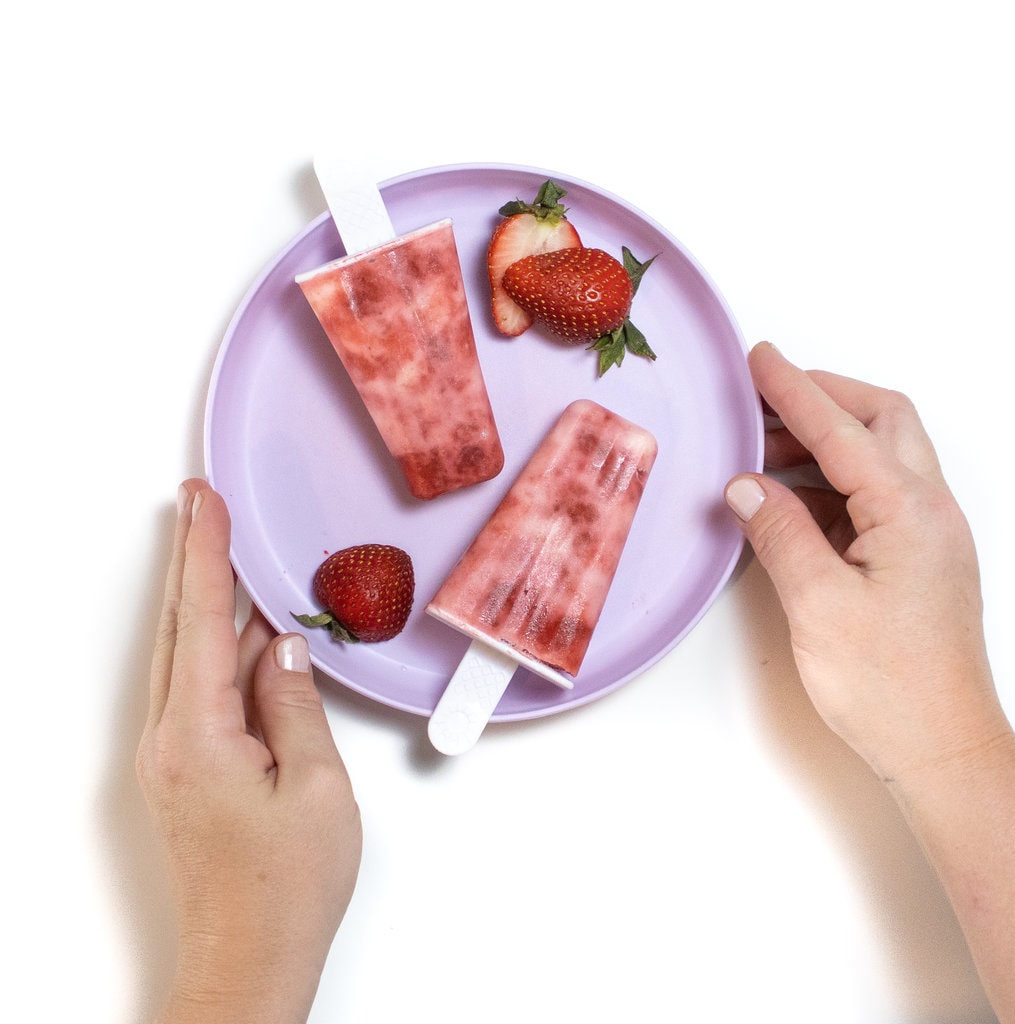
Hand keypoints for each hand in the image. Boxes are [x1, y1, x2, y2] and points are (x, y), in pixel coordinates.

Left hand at [137, 479, 361, 1023]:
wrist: (248, 960)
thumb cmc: (288, 885)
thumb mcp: (316, 786)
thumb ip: (295, 705)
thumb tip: (285, 647)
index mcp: (199, 737)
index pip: (202, 623)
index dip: (206, 555)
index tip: (206, 503)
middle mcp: (168, 741)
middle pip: (178, 628)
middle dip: (191, 558)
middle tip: (198, 501)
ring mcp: (169, 757)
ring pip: (184, 657)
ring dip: (202, 601)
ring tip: (219, 548)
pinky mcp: (182, 770)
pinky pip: (197, 690)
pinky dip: (216, 648)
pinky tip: (242, 632)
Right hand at [724, 342, 1008, 782]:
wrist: (942, 747)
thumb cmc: (890, 688)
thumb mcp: (817, 604)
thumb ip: (780, 532)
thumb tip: (747, 485)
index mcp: (908, 512)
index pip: (840, 429)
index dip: (792, 390)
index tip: (758, 358)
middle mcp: (929, 512)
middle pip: (883, 420)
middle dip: (824, 396)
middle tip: (766, 395)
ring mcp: (929, 534)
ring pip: (882, 455)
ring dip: (826, 441)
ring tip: (765, 452)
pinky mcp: (919, 558)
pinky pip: (876, 495)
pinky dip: (832, 482)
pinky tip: (790, 502)